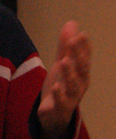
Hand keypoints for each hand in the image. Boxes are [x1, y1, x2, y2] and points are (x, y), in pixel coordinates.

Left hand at [38, 21, 90, 138]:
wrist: (53, 114)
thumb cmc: (61, 86)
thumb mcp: (62, 64)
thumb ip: (65, 46)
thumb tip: (72, 23)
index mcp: (81, 73)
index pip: (84, 58)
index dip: (83, 47)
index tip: (82, 34)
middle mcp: (80, 85)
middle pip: (80, 69)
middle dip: (78, 55)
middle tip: (73, 41)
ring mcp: (71, 97)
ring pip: (73, 85)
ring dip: (69, 73)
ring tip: (63, 61)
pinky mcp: (60, 108)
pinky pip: (61, 102)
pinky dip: (60, 94)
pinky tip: (56, 86)